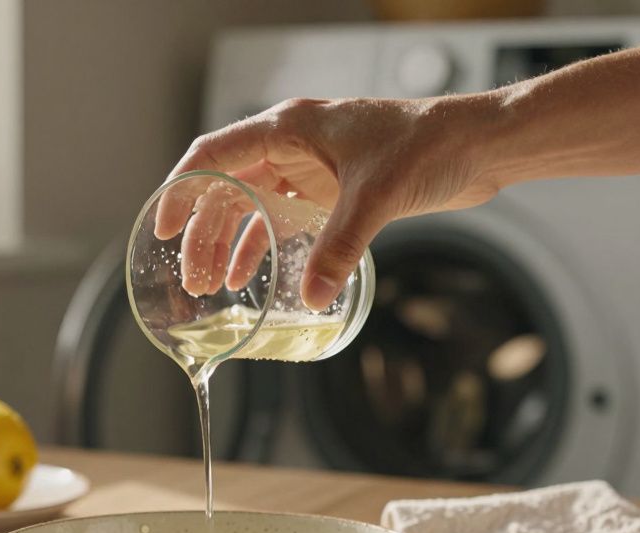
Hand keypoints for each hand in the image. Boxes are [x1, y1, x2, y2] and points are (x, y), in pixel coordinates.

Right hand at [155, 96, 503, 309]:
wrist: (477, 145)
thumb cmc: (429, 146)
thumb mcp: (377, 198)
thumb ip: (340, 248)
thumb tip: (313, 296)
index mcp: (289, 128)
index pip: (214, 155)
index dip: (182, 190)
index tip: (162, 226)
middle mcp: (292, 145)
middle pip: (227, 188)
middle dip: (205, 234)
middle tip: (192, 277)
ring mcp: (310, 168)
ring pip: (251, 206)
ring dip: (230, 244)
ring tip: (214, 287)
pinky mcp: (331, 190)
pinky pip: (282, 220)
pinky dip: (264, 246)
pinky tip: (254, 278)